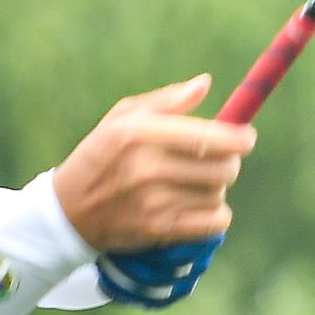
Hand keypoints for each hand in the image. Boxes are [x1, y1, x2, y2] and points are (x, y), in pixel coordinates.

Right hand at [52, 75, 253, 253]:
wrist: (68, 211)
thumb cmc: (100, 156)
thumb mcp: (121, 118)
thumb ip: (166, 100)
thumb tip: (204, 83)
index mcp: (138, 133)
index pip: (207, 136)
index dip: (238, 138)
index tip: (247, 138)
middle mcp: (145, 168)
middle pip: (221, 168)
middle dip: (229, 163)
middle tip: (219, 161)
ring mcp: (151, 202)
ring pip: (218, 194)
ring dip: (216, 189)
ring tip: (196, 184)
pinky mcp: (157, 231)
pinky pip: (214, 223)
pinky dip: (216, 215)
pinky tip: (199, 207)